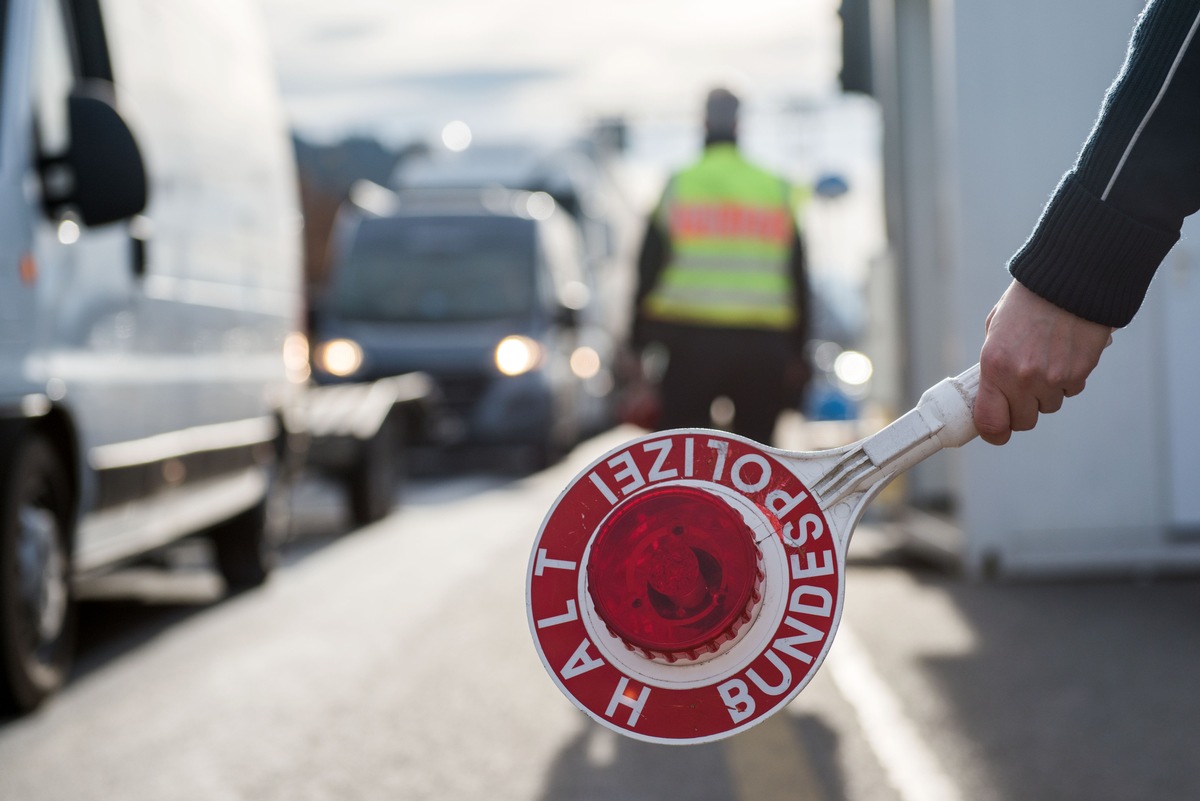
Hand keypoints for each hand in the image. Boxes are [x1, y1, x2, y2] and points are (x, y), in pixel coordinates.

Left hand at [974, 280, 1113, 444]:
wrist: (1069, 281)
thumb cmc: (1028, 302)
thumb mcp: (996, 330)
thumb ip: (993, 365)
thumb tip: (991, 394)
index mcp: (994, 366)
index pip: (991, 423)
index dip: (994, 432)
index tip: (996, 430)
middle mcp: (1022, 378)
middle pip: (1023, 421)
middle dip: (1021, 409)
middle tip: (1021, 389)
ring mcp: (1053, 378)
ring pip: (1048, 406)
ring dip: (1045, 393)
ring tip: (1044, 361)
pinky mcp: (1079, 374)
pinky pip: (1070, 391)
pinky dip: (1066, 380)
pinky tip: (1063, 355)